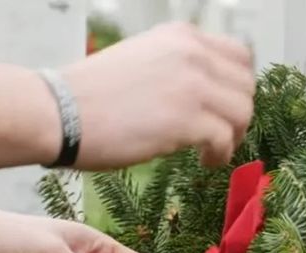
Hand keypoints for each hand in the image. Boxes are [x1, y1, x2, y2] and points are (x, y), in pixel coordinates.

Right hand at [0, 23, 255, 172]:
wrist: (59, 112)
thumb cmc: (88, 95)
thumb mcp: (139, 59)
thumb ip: (174, 66)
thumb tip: (199, 93)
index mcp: (181, 36)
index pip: (239, 54)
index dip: (238, 85)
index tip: (227, 106)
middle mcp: (192, 54)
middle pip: (246, 85)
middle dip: (238, 114)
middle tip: (223, 134)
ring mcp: (192, 86)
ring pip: (242, 113)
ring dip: (233, 136)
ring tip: (213, 152)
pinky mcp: (187, 120)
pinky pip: (225, 139)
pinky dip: (220, 155)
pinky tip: (205, 162)